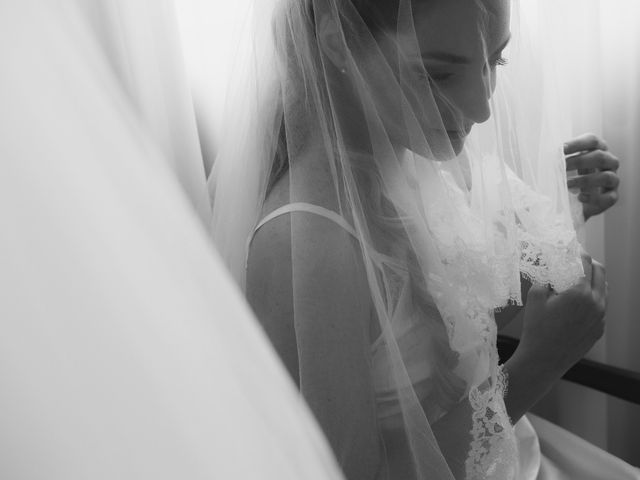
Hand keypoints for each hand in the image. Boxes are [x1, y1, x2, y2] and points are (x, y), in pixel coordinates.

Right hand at [517, 254, 606, 376]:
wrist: (544, 360)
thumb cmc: (536, 329)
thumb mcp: (535, 297)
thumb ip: (545, 280)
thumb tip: (551, 274)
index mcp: (580, 293)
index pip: (585, 263)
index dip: (578, 253)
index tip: (573, 249)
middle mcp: (596, 303)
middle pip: (601, 273)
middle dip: (590, 263)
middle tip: (579, 261)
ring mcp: (601, 318)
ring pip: (605, 290)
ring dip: (595, 281)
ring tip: (580, 280)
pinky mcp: (599, 329)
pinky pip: (601, 308)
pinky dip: (593, 299)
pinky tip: (579, 302)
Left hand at [565, 133, 619, 220]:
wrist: (580, 200)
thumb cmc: (572, 177)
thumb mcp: (566, 166)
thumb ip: (560, 161)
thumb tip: (548, 159)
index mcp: (598, 150)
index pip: (592, 141)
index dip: (577, 144)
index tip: (560, 149)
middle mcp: (609, 163)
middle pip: (600, 157)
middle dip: (578, 162)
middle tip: (562, 168)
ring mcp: (613, 180)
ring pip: (606, 177)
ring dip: (585, 180)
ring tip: (567, 184)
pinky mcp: (612, 196)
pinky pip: (608, 197)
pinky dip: (593, 198)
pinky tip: (580, 197)